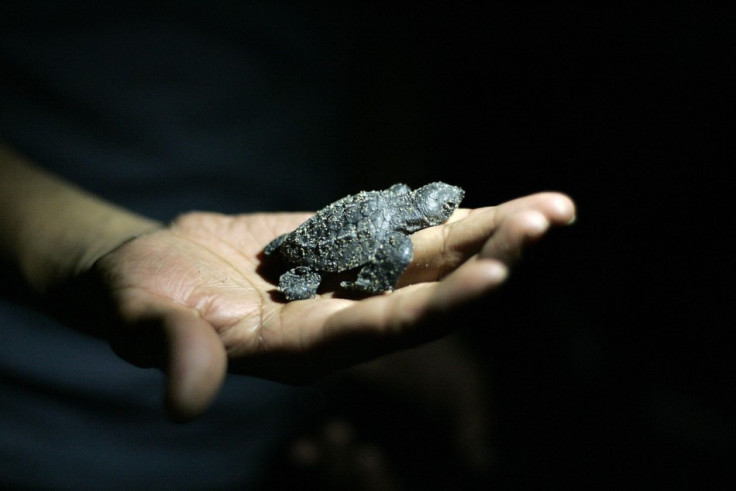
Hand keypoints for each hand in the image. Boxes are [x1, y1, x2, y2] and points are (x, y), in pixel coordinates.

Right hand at [76, 192, 573, 420]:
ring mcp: (351, 282)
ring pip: (433, 263)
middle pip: (431, 294)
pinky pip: (407, 235)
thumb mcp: (150, 321)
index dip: (440, 306)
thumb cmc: (143, 299)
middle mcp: (345, 319)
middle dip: (489, 260)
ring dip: (490, 237)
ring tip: (552, 210)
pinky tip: (497, 205)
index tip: (497, 274)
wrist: (153, 269)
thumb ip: (179, 351)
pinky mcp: (347, 247)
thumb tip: (186, 401)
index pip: (387, 330)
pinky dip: (451, 219)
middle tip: (545, 222)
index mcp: (308, 347)